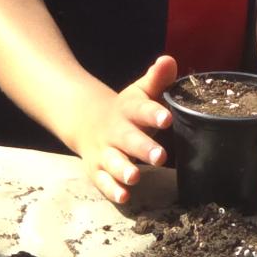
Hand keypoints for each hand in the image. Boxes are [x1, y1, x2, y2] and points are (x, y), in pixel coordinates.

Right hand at [69, 55, 175, 205]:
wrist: (86, 122)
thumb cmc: (127, 111)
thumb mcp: (140, 93)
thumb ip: (156, 80)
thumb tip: (169, 60)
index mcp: (128, 110)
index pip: (141, 109)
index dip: (153, 113)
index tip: (166, 118)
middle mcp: (115, 132)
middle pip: (128, 139)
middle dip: (143, 147)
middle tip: (160, 156)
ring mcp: (105, 152)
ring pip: (113, 162)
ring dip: (124, 169)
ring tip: (135, 176)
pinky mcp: (97, 170)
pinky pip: (103, 182)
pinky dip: (112, 190)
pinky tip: (124, 196)